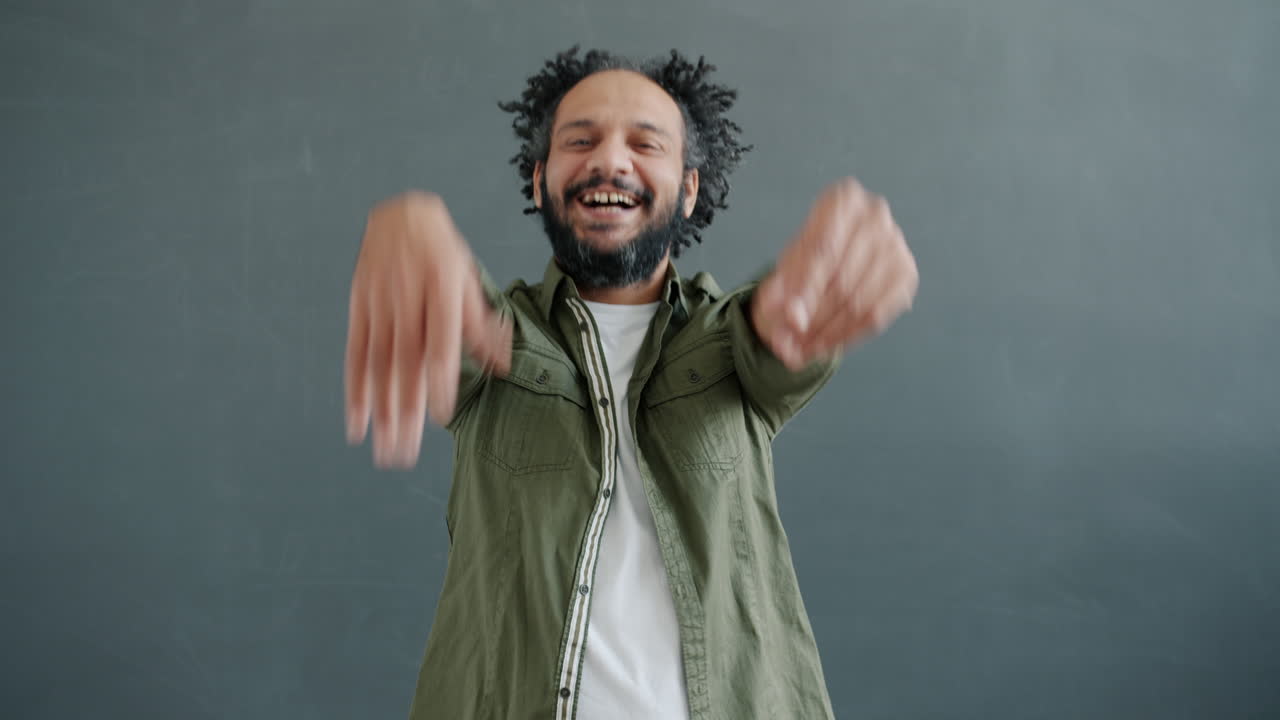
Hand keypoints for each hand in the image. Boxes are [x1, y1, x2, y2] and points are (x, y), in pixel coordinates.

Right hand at [344, 191, 511, 469]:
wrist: (399, 215)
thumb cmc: (442, 253)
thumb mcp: (468, 281)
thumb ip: (481, 325)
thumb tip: (503, 367)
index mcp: (441, 291)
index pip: (439, 344)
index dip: (438, 380)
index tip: (441, 416)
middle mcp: (407, 299)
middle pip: (405, 365)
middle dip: (404, 413)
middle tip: (403, 455)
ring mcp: (380, 305)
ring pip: (379, 366)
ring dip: (381, 411)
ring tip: (384, 449)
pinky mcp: (359, 308)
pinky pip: (356, 354)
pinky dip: (355, 390)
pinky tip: (357, 422)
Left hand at [752, 178, 917, 369]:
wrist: (833, 261)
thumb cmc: (806, 261)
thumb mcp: (784, 270)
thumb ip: (782, 292)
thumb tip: (791, 320)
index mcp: (842, 200)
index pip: (824, 249)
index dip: (806, 289)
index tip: (791, 320)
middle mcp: (876, 215)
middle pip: (842, 279)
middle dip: (814, 317)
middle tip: (789, 344)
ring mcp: (896, 244)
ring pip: (860, 302)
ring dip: (829, 333)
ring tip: (803, 350)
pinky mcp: (907, 274)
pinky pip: (877, 315)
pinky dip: (849, 336)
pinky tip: (827, 345)